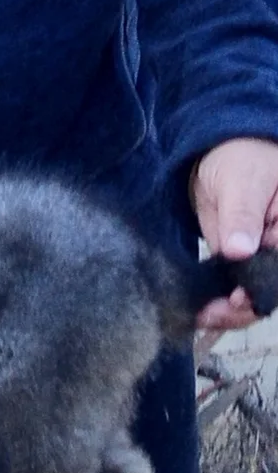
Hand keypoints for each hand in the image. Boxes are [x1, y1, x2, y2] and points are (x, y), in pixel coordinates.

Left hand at [189, 138, 277, 331]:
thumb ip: (242, 216)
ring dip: (230, 312)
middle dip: (244, 308)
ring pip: (255, 295)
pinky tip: (202, 312)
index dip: (261, 289)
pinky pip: (237, 289)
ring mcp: (265, 258)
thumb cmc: (242, 159)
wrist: (223, 156)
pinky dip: (221, 303)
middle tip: (212, 314)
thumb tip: (242, 250)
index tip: (236, 300)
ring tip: (203, 317)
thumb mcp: (242, 181)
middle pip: (272, 288)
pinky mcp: (245, 264)